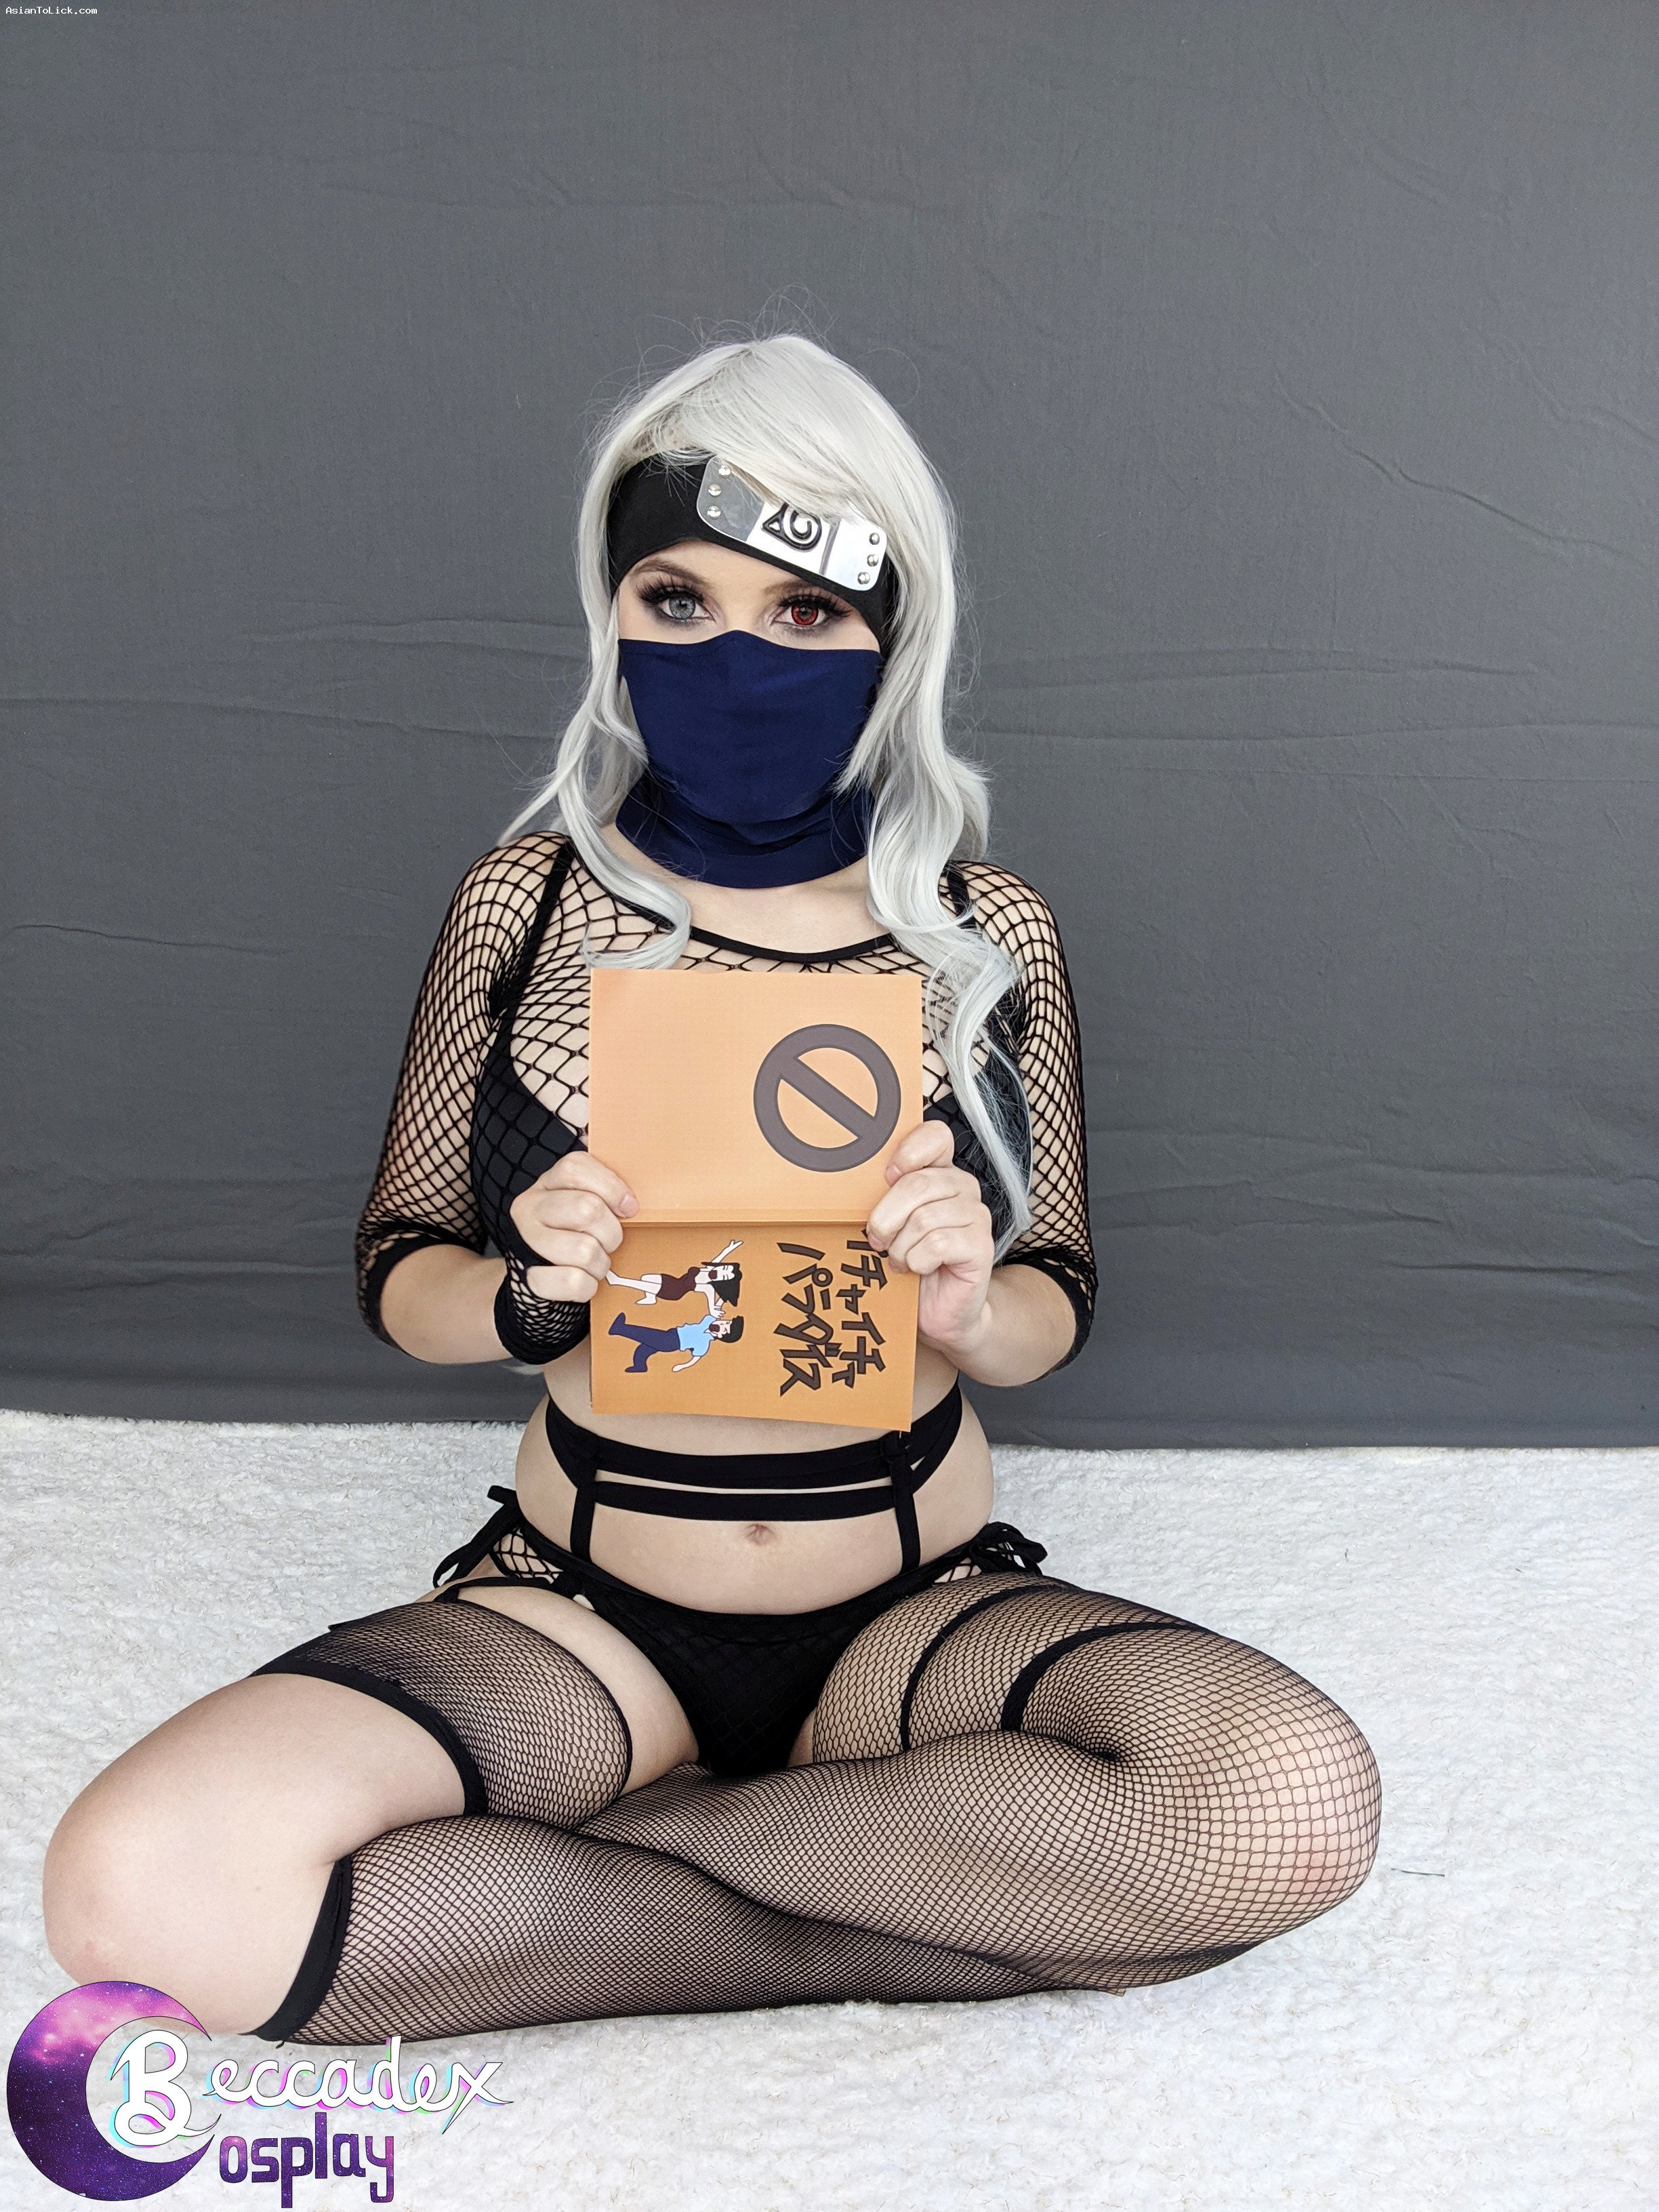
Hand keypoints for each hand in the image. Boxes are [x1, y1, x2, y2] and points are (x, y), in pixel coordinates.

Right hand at [508, 1154, 636, 1303]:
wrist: (541, 1273)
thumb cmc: (576, 1234)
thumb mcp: (588, 1203)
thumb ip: (608, 1193)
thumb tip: (634, 1201)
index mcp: (549, 1183)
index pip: (576, 1167)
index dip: (611, 1187)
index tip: (629, 1208)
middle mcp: (531, 1207)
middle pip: (587, 1209)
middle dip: (612, 1232)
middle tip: (611, 1242)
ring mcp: (527, 1241)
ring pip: (584, 1250)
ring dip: (601, 1263)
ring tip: (597, 1263)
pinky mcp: (529, 1277)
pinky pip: (573, 1281)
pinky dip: (589, 1286)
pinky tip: (586, 1281)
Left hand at [864, 1120, 996, 1359]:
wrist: (938, 1310)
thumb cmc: (910, 1263)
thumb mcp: (890, 1224)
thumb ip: (882, 1198)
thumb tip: (846, 1182)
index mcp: (940, 1173)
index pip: (935, 1136)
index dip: (908, 1151)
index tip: (887, 1176)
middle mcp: (963, 1188)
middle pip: (917, 1183)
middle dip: (886, 1217)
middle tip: (878, 1240)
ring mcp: (976, 1215)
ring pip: (924, 1218)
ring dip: (900, 1247)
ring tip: (900, 1260)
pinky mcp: (980, 1245)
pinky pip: (937, 1244)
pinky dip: (917, 1261)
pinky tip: (918, 1269)